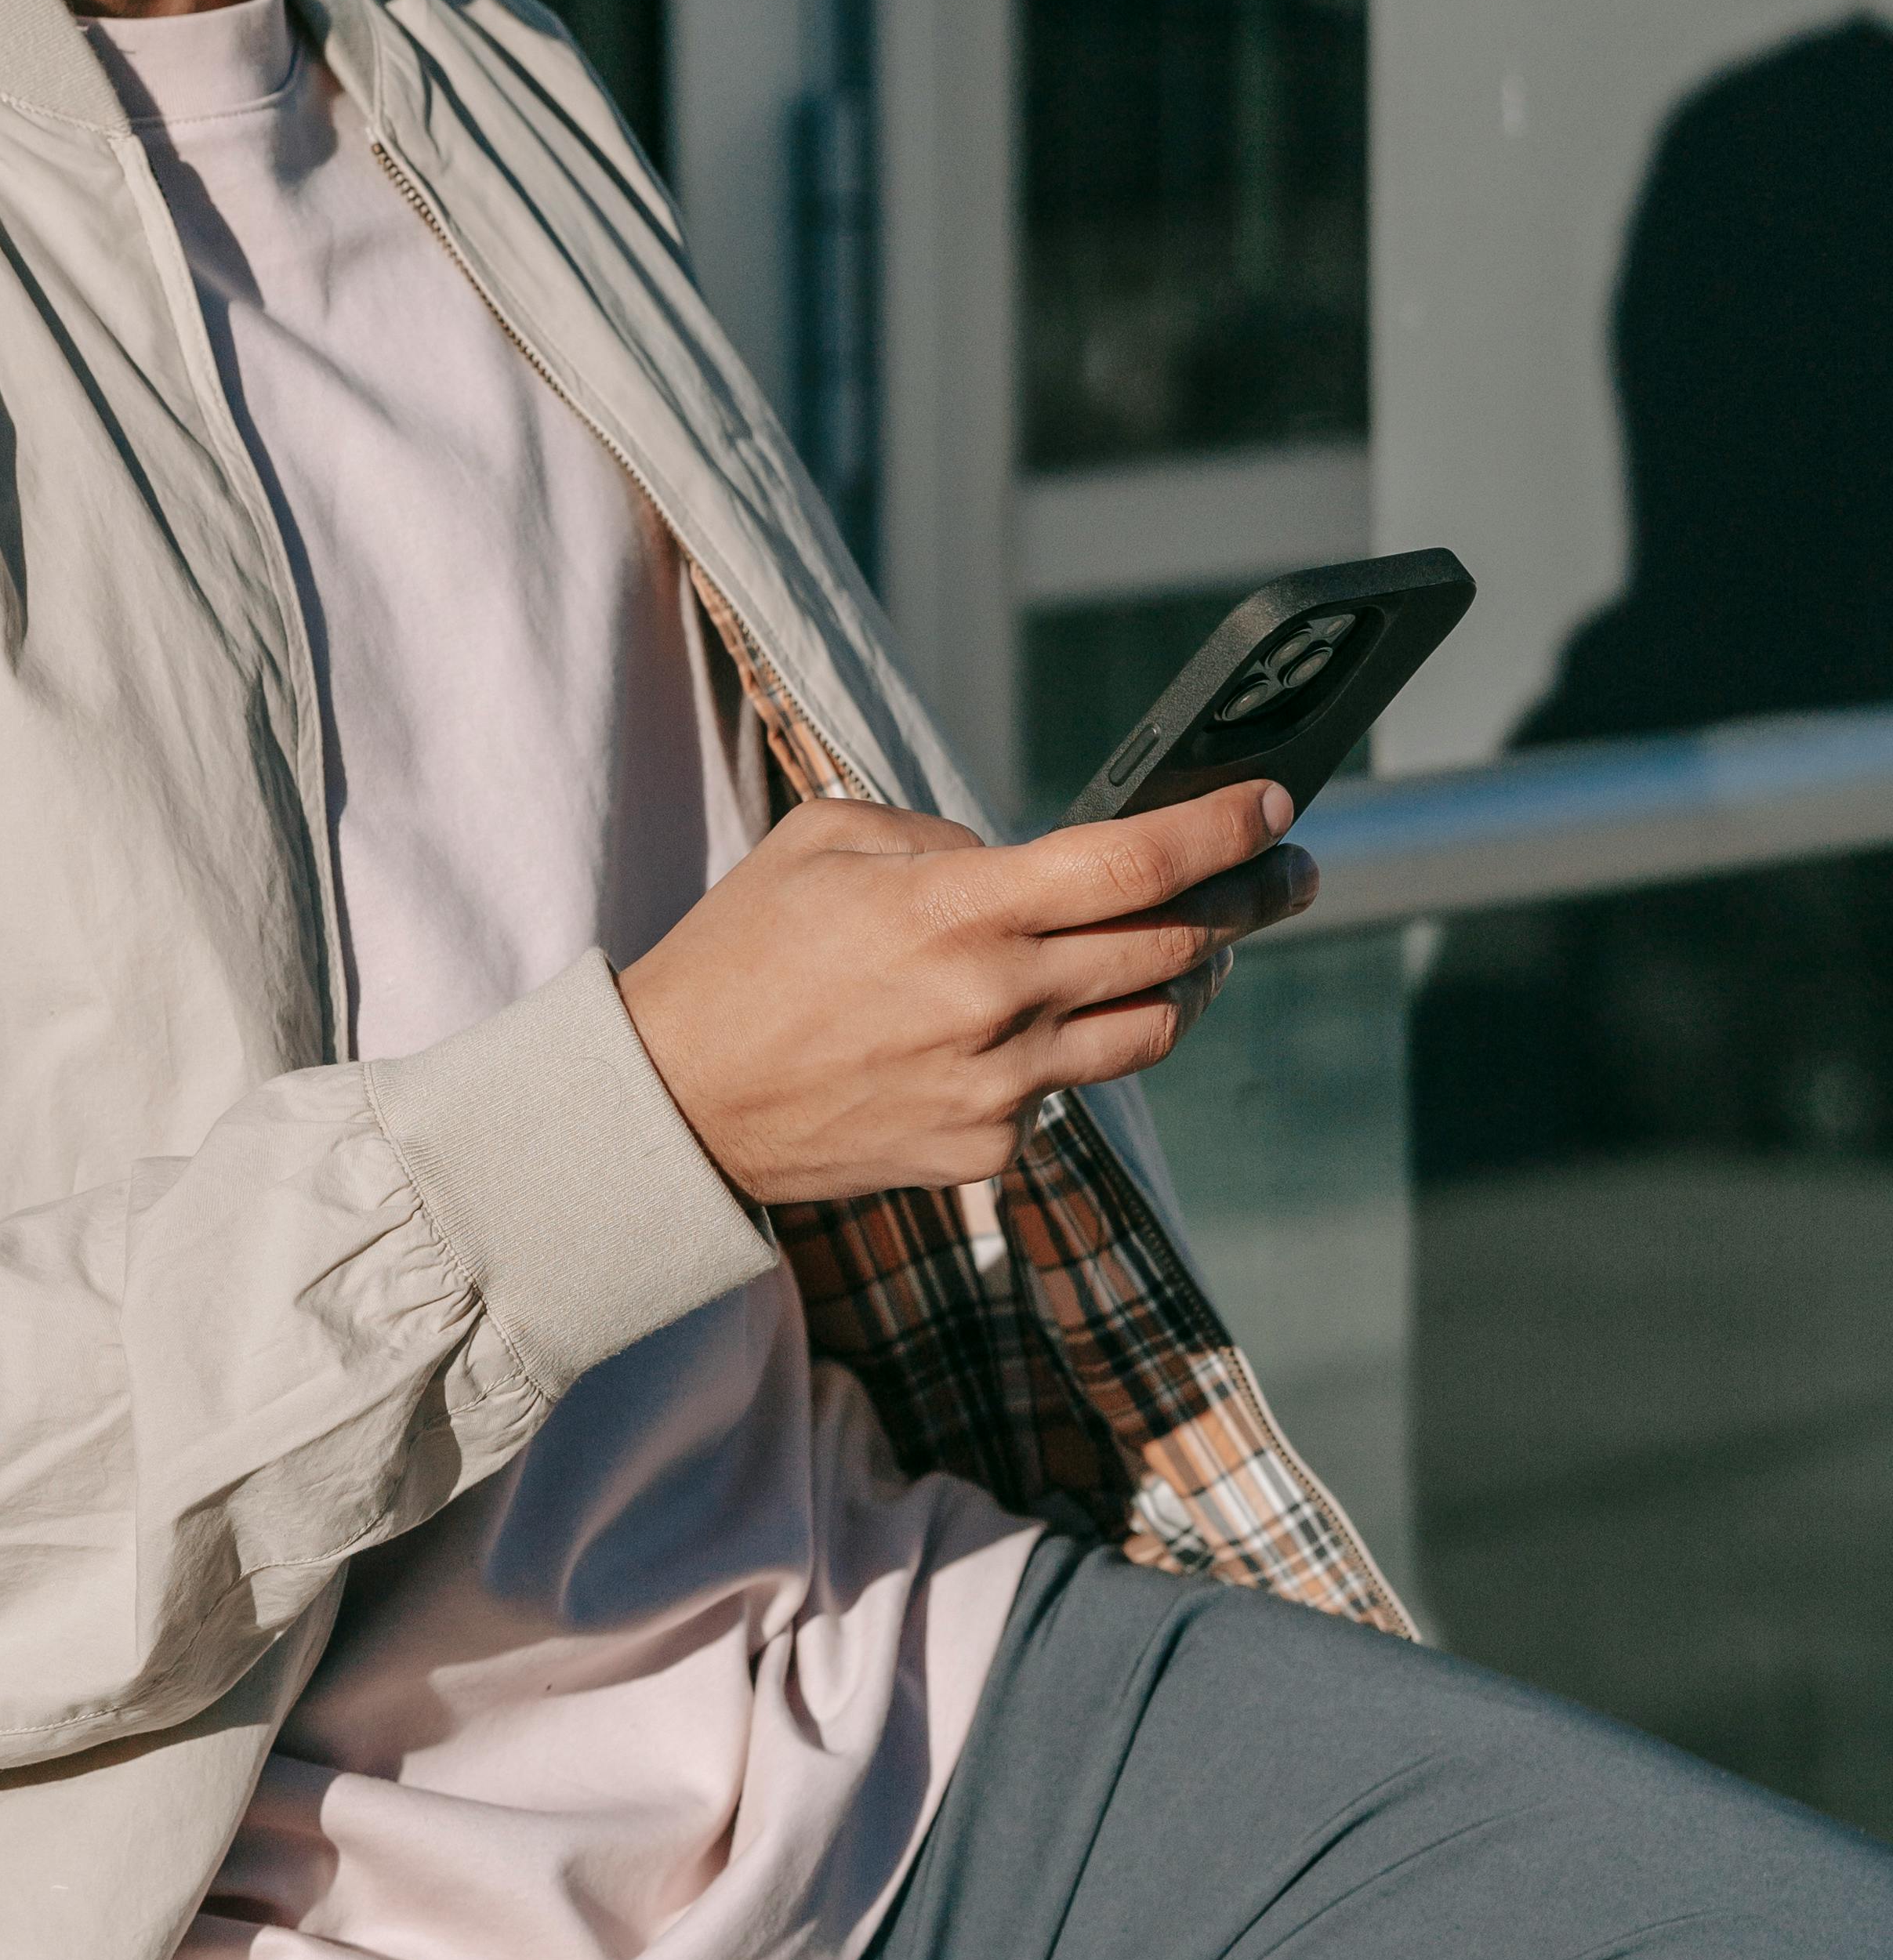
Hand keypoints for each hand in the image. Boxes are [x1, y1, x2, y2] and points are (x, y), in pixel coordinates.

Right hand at [616, 780, 1316, 1210]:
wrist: (676, 1099)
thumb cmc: (742, 951)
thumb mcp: (827, 840)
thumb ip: (943, 838)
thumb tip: (1030, 864)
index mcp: (959, 907)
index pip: (1134, 862)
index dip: (1222, 830)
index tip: (1275, 806)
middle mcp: (996, 1000)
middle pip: (1174, 946)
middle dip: (1248, 901)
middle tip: (1282, 875)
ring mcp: (998, 1088)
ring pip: (1149, 1030)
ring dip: (1184, 982)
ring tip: (1192, 949)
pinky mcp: (985, 1153)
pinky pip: (1067, 1093)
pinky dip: (1070, 1050)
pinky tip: (1037, 1027)